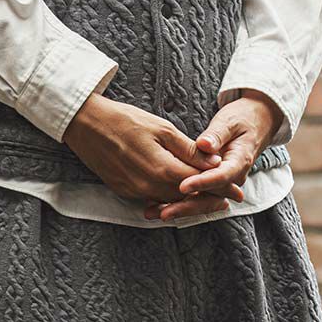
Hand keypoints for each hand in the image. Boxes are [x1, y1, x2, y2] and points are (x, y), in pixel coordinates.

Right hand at [63, 91, 239, 216]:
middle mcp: (148, 186)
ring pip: (169, 201)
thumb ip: (188, 149)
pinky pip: (152, 199)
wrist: (84, 124)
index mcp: (162, 169)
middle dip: (208, 199)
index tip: (237, 192)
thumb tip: (214, 162)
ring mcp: (134, 191)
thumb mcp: (161, 128)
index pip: (199, 183)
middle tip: (227, 199)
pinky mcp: (123, 191)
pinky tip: (177, 194)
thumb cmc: (124, 120)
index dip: (220, 188)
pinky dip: (168, 198)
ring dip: (189, 201)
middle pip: (186, 198)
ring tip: (208, 199)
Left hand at [139, 90, 280, 221]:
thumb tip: (205, 145)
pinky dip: (177, 202)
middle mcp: (232, 178)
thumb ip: (217, 134)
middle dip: (186, 206)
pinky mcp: (212, 184)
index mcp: (239, 162)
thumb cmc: (241, 120)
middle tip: (163, 212)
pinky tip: (156, 206)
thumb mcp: (230, 122)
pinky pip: (196, 197)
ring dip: (178, 209)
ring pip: (202, 202)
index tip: (182, 185)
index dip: (202, 183)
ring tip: (153, 213)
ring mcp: (222, 183)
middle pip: (210, 198)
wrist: (256, 124)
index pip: (221, 177)